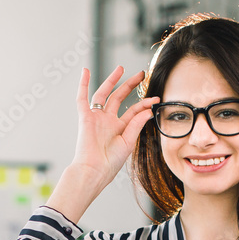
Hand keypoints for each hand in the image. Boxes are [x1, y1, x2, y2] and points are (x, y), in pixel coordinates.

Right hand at [70, 65, 158, 184]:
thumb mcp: (128, 143)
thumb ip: (136, 124)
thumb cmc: (109, 163)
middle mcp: (107, 121)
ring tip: (121, 68)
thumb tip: (148, 110)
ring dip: (111, 81)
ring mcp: (96, 118)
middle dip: (130, 85)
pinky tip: (85, 71)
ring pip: (103, 94)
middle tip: (141, 74)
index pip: (133, 110)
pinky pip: (82, 98)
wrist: (93, 171)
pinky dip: (82, 84)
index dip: (144, 103)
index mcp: (119, 128)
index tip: (156, 98)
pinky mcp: (85, 118)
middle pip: (119, 98)